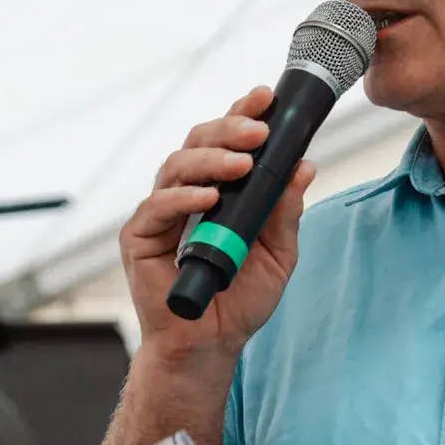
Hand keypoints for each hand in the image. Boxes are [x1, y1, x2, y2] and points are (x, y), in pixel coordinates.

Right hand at [120, 88, 316, 361]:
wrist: (210, 346)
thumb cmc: (238, 301)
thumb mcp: (277, 255)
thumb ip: (285, 213)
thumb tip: (304, 166)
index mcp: (215, 192)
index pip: (224, 143)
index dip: (241, 114)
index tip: (266, 97)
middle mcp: (184, 195)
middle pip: (198, 144)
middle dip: (229, 129)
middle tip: (259, 130)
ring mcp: (159, 215)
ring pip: (176, 167)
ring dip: (211, 161)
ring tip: (243, 164)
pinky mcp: (139, 239)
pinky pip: (157, 208)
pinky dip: (183, 198)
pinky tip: (208, 197)